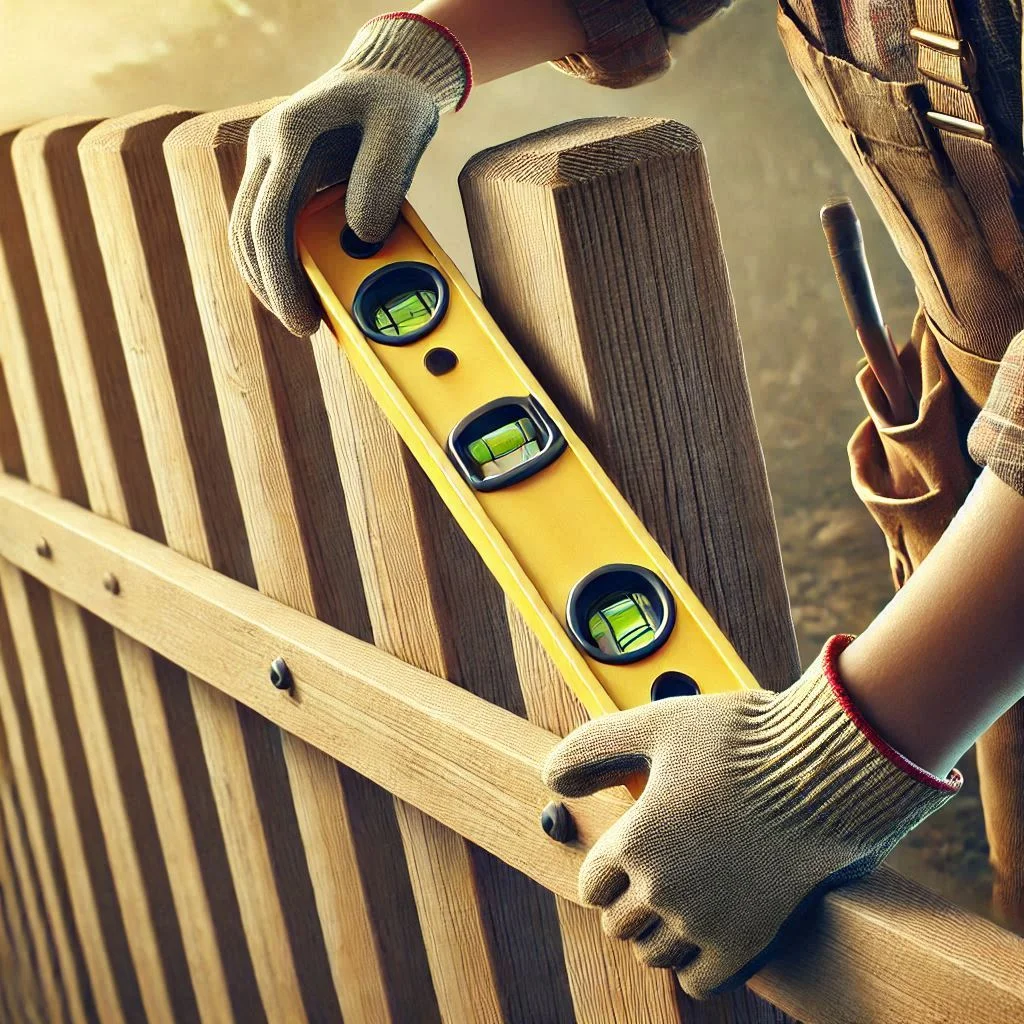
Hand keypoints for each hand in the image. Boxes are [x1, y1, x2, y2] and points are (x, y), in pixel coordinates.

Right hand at [229, 13, 469, 335]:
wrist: (385, 75)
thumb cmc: (396, 102)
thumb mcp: (403, 131)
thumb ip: (382, 180)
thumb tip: (363, 237)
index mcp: (289, 135)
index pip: (268, 221)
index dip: (281, 279)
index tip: (304, 317)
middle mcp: (266, 148)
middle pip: (246, 233)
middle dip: (271, 287)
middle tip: (305, 326)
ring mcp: (267, 162)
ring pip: (247, 234)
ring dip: (269, 279)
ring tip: (304, 314)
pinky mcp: (278, 176)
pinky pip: (267, 227)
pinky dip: (280, 261)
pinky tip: (305, 286)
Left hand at [543, 635, 959, 996]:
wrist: (818, 771)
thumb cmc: (738, 741)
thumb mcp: (655, 724)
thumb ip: (593, 749)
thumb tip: (551, 779)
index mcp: (635, 841)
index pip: (591, 885)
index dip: (607, 869)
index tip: (628, 854)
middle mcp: (662, 889)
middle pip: (618, 924)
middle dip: (628, 901)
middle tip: (654, 874)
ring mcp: (704, 921)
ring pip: (653, 954)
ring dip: (657, 932)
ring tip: (678, 899)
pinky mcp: (746, 940)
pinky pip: (698, 980)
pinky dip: (693, 964)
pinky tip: (705, 931)